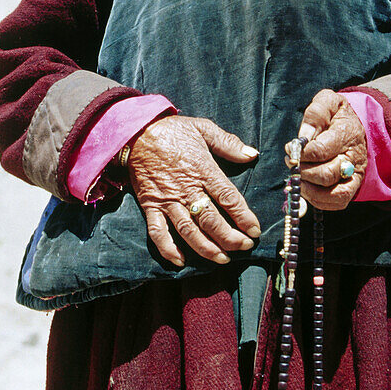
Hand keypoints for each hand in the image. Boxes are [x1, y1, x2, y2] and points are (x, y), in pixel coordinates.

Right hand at [127, 115, 259, 266]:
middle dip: (230, 238)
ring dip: (206, 248)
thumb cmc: (173, 130)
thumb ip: (228, 143)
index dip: (243, 216)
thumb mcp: (203, 128)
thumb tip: (252, 155)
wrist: (136, 132)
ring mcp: (167, 199)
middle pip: (211, 219)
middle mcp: (186, 188)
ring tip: (222, 259)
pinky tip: (181, 261)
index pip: (228, 197)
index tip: (254, 230)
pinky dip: (167, 249)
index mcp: (202, 169)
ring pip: (188, 230)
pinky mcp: (149, 205)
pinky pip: (157, 232)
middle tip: (244, 247)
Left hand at [286, 89, 366, 209]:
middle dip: (303, 171)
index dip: (302, 153)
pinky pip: (338, 202)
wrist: (356, 126)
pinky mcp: (352, 187)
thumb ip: (316, 114)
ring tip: (297, 177)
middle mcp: (354, 157)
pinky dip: (318, 201)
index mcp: (348, 133)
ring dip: (309, 189)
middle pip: (326, 174)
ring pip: (333, 193)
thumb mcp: (328, 102)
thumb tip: (304, 137)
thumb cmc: (337, 115)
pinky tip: (306, 188)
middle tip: (291, 163)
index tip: (290, 148)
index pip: (322, 150)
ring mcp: (354, 175)